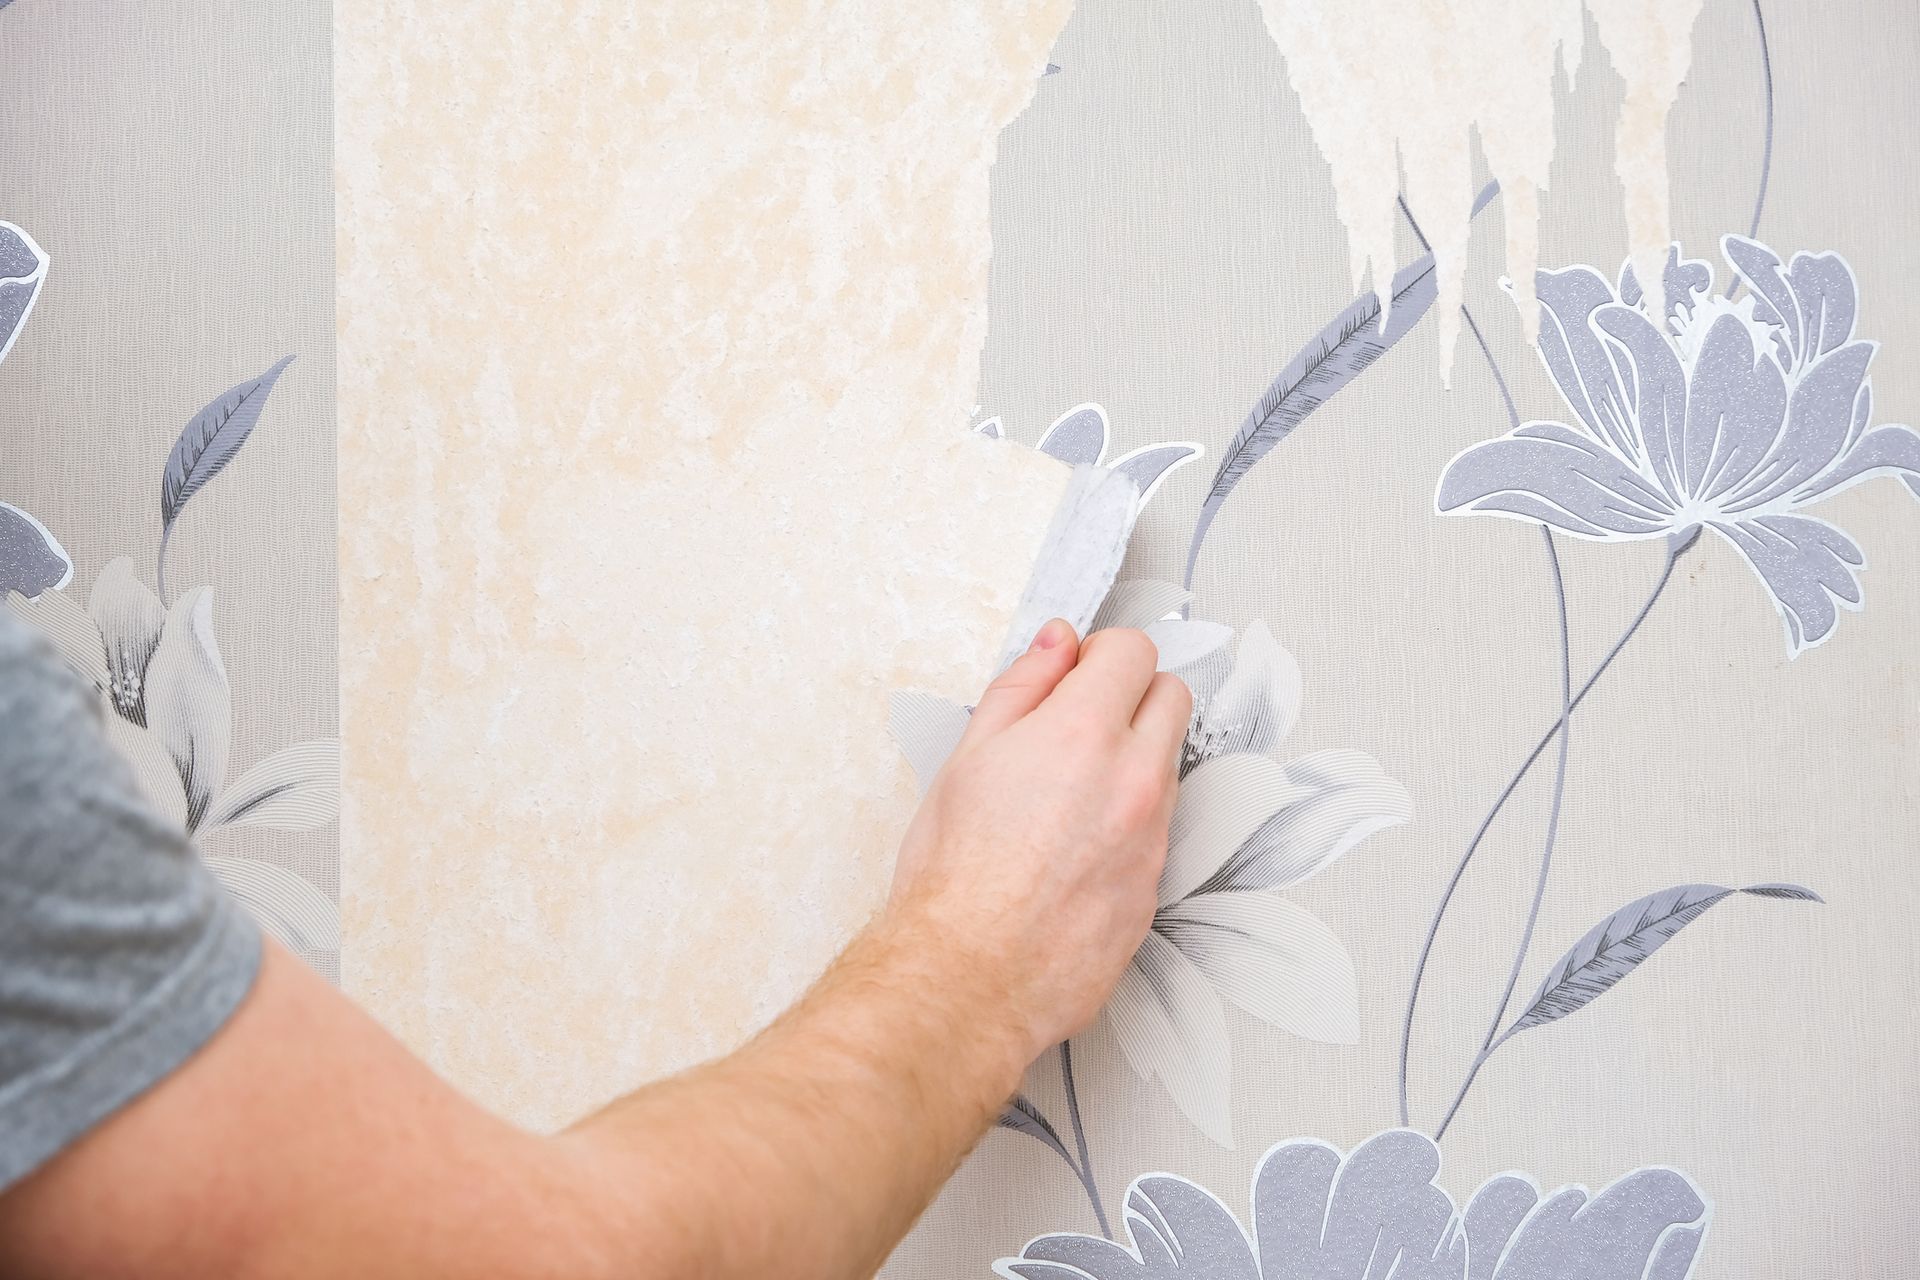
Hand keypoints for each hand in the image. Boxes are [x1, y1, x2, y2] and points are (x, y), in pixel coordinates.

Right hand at [884, 619, 1190, 1062]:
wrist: (968, 976)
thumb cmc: (954, 876)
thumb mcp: (969, 756)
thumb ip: (1023, 687)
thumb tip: (1057, 645)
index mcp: (1085, 734)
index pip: (1135, 652)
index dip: (1101, 653)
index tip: (1078, 673)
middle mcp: (1135, 781)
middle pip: (1172, 698)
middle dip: (1132, 695)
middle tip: (1080, 722)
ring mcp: (1153, 838)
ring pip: (1168, 767)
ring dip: (1133, 762)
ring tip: (1067, 798)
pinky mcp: (1155, 889)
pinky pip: (1159, 833)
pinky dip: (1129, 824)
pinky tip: (1075, 850)